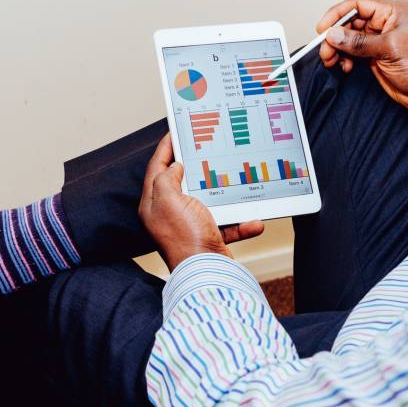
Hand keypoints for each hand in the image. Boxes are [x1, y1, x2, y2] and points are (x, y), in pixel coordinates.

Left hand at [138, 134, 264, 271]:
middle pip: (181, 182)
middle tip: (206, 147)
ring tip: (235, 179)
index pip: (156, 168)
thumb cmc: (185, 237)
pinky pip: (227, 224)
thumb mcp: (169, 199)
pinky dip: (241, 223)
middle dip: (196, 166)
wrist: (206, 274)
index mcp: (154, 204)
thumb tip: (175, 167)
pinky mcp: (208, 238)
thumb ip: (167, 178)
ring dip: (225, 195)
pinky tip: (253, 220)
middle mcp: (169, 215)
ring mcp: (189, 226)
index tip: (175, 132)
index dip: (166, 148)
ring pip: (208, 201)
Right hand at [317, 0, 407, 112]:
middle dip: (336, 36)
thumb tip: (334, 35)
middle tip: (325, 50)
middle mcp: (386, 23)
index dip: (338, 14)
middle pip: (351, 22)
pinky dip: (346, 59)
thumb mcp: (390, 49)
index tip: (323, 28)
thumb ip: (359, 42)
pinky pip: (354, 53)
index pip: (359, 5)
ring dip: (338, 49)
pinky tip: (345, 67)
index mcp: (394, 11)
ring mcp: (380, 41)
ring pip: (350, 39)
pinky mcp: (377, 57)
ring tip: (331, 60)